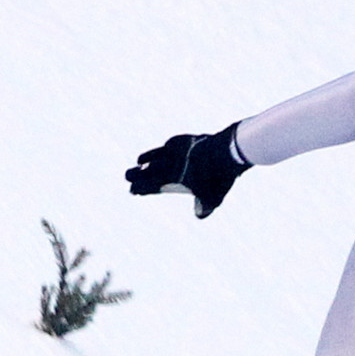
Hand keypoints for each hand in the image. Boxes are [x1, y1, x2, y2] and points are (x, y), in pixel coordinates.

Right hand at [125, 122, 251, 217]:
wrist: (227, 152)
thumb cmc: (220, 178)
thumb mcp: (214, 197)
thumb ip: (204, 207)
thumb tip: (200, 214)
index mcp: (174, 179)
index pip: (152, 185)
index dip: (142, 188)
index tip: (133, 190)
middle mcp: (172, 164)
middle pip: (149, 169)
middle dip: (137, 174)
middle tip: (128, 176)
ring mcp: (178, 150)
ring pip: (157, 154)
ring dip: (147, 158)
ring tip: (139, 161)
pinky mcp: (187, 140)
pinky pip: (172, 144)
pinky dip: (167, 148)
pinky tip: (165, 148)